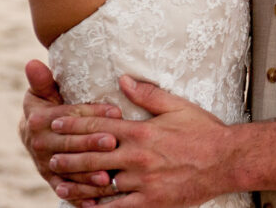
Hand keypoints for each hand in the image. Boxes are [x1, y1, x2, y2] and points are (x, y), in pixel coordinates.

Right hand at [20, 59, 121, 201]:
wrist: (35, 132)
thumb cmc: (50, 105)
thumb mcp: (45, 91)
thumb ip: (43, 80)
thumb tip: (32, 61)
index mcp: (39, 119)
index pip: (69, 115)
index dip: (92, 112)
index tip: (116, 109)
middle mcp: (39, 143)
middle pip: (69, 143)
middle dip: (91, 143)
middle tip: (114, 142)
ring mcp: (44, 164)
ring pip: (67, 170)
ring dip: (86, 175)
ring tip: (107, 177)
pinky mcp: (51, 179)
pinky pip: (65, 189)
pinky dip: (79, 197)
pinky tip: (96, 202)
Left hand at [48, 75, 232, 207]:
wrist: (228, 160)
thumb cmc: (204, 131)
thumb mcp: (177, 106)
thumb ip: (147, 94)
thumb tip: (123, 80)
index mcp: (141, 132)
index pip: (98, 126)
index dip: (73, 124)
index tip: (55, 122)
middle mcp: (137, 157)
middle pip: (92, 156)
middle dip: (67, 154)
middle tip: (47, 154)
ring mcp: (142, 182)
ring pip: (100, 184)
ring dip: (77, 184)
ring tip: (59, 183)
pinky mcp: (151, 201)